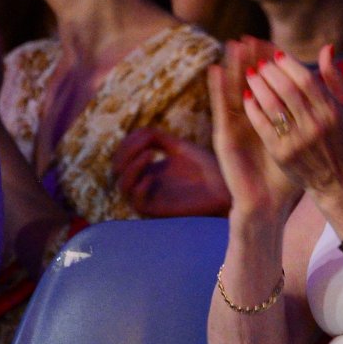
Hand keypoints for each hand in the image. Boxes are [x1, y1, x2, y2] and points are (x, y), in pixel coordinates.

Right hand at [114, 127, 231, 217]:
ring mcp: (150, 197)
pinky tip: (152, 176)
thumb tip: (138, 133)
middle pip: (117, 170)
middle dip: (126, 153)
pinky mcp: (158, 210)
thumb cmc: (206, 168)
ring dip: (131, 167)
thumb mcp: (179, 147)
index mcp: (148, 168)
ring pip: (122, 186)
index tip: (146, 134)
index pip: (122, 155)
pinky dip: (140, 187)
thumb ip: (157, 137)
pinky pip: (137, 202)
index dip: (128, 143)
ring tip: (149, 154)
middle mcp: (145, 183)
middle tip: (145, 144)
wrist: (225, 188)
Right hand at [210, 42, 300, 219]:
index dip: (270, 63)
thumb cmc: (287, 172)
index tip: (272, 42)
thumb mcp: (302, 139)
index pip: (269, 84)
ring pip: (231, 89)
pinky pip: (221, 108)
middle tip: (249, 36)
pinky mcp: (224, 136)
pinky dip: (216, 88)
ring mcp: (235, 126)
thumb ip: (310, 115)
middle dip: (250, 59)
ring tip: (231, 43)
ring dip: (231, 66)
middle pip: (248, 82)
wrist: (267, 202)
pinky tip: (214, 70)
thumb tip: (322, 93)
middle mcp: (250, 118)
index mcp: (269, 117)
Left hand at [242, 44, 342, 217]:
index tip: (277, 54)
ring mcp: (297, 140)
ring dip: (258, 86)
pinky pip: (262, 125)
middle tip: (259, 63)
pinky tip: (247, 97)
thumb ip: (335, 78)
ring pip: (272, 105)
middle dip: (270, 72)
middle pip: (286, 90)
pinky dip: (253, 109)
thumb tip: (326, 48)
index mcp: (331, 111)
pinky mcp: (282, 153)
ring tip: (250, 75)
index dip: (289, 64)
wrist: (338, 182)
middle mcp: (315, 124)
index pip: (306, 79)